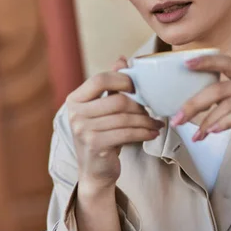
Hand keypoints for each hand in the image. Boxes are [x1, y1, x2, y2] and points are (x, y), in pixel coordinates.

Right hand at [67, 57, 164, 189]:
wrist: (95, 171)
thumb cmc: (101, 135)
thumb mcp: (103, 109)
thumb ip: (110, 85)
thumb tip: (122, 59)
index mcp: (75, 99)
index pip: (100, 80)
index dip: (123, 80)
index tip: (137, 87)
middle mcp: (75, 114)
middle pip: (117, 100)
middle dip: (139, 105)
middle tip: (151, 111)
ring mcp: (83, 130)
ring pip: (125, 118)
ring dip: (145, 120)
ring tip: (155, 123)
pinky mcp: (95, 145)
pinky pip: (127, 133)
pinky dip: (144, 132)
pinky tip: (152, 133)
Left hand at [171, 53, 230, 168]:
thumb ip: (219, 101)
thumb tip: (187, 105)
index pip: (225, 62)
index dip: (205, 61)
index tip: (185, 64)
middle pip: (219, 88)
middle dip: (194, 104)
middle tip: (177, 119)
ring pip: (227, 104)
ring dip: (207, 121)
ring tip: (198, 136)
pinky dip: (223, 123)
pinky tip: (213, 132)